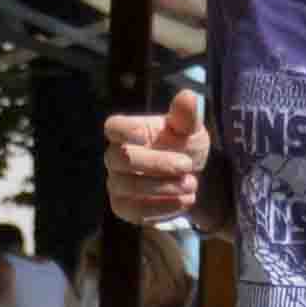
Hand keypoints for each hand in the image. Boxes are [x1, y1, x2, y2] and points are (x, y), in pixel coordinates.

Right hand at [101, 81, 210, 225]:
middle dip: (158, 163)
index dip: (124, 131)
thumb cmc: (184, 147)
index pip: (113, 127)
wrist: (189, 179)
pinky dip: (162, 207)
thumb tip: (188, 96)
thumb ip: (187, 116)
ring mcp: (117, 183)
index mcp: (129, 132)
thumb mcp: (191, 130)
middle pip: (123, 158)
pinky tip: (185, 200)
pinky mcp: (124, 207)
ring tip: (192, 185)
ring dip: (164, 187)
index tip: (143, 134)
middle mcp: (116, 157)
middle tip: (187, 165)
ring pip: (130, 186)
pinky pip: (135, 210)